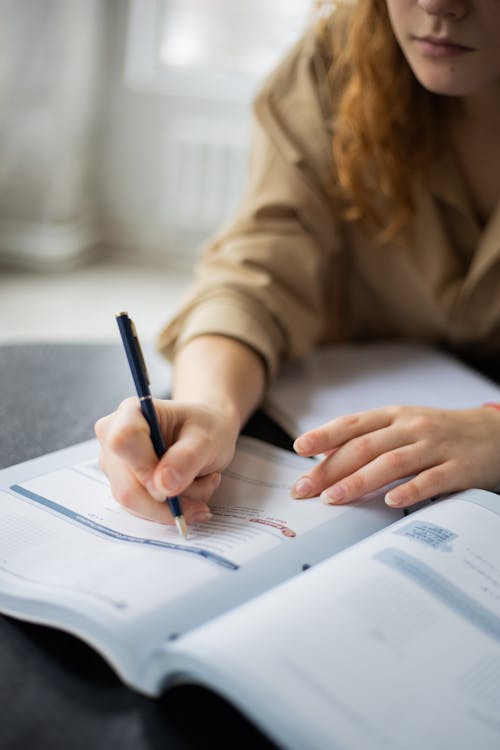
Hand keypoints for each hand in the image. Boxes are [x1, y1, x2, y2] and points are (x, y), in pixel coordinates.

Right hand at [95, 397, 239, 524]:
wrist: (205, 436)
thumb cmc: (206, 428)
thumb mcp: (207, 438)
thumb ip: (187, 458)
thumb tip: (162, 486)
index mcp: (132, 412)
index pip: (123, 442)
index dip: (146, 469)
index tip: (173, 484)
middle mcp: (113, 437)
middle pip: (127, 486)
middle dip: (169, 501)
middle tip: (204, 498)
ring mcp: (114, 465)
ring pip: (134, 503)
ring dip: (174, 505)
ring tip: (203, 485)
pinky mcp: (121, 485)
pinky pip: (140, 509)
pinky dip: (169, 509)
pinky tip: (191, 494)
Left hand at [291, 405, 499, 507]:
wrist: (494, 434)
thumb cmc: (438, 432)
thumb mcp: (402, 426)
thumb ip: (367, 437)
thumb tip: (325, 454)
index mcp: (393, 415)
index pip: (352, 424)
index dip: (324, 435)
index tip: (299, 448)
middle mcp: (411, 427)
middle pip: (365, 446)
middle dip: (330, 469)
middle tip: (305, 489)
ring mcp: (435, 446)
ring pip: (391, 462)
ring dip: (359, 481)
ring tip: (334, 498)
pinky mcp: (458, 467)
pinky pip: (431, 479)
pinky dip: (409, 490)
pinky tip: (389, 500)